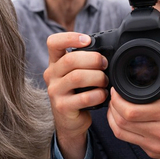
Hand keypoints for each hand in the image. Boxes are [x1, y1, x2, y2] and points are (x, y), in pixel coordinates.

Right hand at [44, 32, 108, 158]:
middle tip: (105, 64)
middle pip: (70, 59)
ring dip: (97, 77)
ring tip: (105, 81)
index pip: (53, 42)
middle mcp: (51, 75)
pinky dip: (98, 95)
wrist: (70, 121)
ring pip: (77, 77)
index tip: (88, 40)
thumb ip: (84, 62)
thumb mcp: (75, 74)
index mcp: (55, 63)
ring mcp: (54, 92)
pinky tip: (102, 95)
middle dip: (93, 59)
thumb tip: (108, 51)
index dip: (70, 37)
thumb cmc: (77, 93)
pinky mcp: (62, 107)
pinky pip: (84, 97)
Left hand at [107, 50, 159, 158]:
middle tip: (113, 96)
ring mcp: (154, 143)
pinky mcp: (151, 151)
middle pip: (122, 121)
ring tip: (115, 107)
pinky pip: (128, 140)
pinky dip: (120, 129)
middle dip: (113, 107)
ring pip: (121, 132)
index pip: (131, 110)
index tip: (116, 90)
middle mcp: (159, 130)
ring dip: (113, 118)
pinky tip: (121, 119)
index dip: (117, 100)